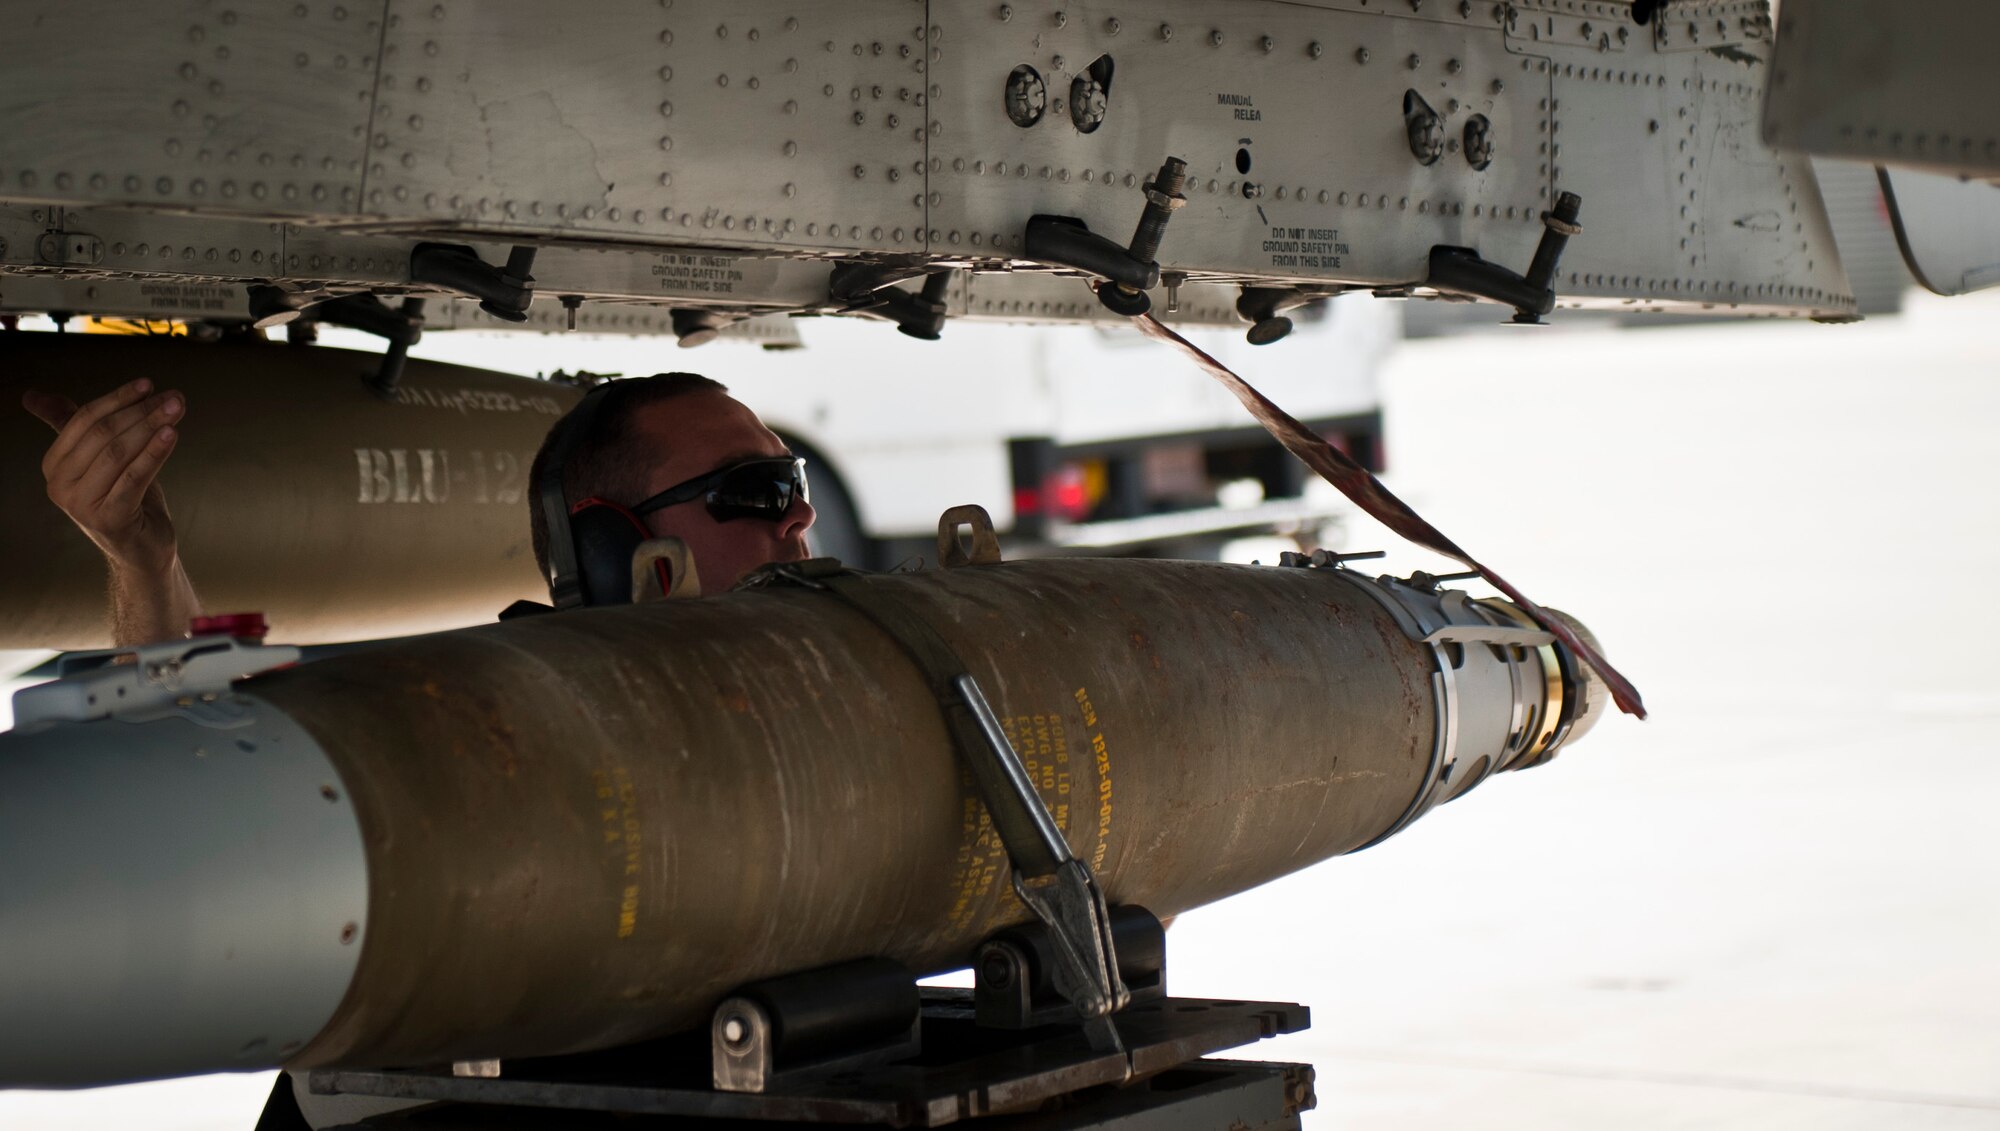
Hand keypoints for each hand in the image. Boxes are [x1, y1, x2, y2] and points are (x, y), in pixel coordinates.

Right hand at [24, 379, 186, 575]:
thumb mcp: (100, 460)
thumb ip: (72, 427)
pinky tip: (172, 434)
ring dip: (151, 426)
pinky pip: (134, 477)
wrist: (143, 548)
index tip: (149, 384)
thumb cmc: (126, 498)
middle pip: (102, 434)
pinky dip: (154, 452)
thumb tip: (31, 396)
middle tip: (174, 398)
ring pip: (118, 452)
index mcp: (54, 466)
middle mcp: (59, 485)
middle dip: (141, 411)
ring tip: (177, 409)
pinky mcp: (109, 519)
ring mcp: (81, 505)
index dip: (117, 399)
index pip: (82, 420)